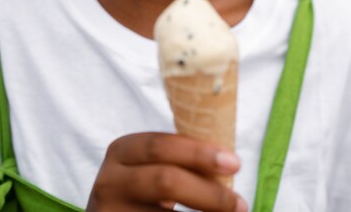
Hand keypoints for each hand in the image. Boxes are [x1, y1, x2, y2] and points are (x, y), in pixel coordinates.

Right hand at [86, 132, 247, 211]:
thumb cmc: (144, 190)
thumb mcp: (151, 167)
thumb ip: (179, 160)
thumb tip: (229, 163)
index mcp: (122, 150)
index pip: (162, 145)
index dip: (199, 153)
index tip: (235, 163)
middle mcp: (109, 180)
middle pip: (164, 181)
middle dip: (208, 191)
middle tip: (240, 203)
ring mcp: (109, 211)